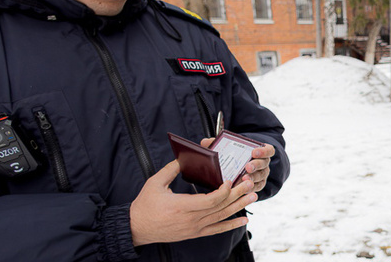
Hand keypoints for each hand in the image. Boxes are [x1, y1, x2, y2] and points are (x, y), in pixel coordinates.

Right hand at [129, 160, 256, 245]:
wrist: (137, 228)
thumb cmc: (145, 205)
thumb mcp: (155, 183)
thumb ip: (170, 169)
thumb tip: (184, 157)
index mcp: (183, 206)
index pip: (211, 200)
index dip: (224, 191)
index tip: (229, 180)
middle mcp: (192, 219)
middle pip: (221, 207)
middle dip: (237, 194)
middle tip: (250, 184)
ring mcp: (194, 228)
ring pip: (222, 217)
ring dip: (239, 207)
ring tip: (253, 196)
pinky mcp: (195, 233)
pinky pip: (217, 230)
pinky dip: (231, 225)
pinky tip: (243, 221)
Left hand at [200, 138, 274, 192]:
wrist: (237, 168)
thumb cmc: (234, 156)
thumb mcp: (227, 148)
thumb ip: (218, 144)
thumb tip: (205, 142)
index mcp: (260, 152)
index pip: (268, 150)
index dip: (263, 151)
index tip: (254, 152)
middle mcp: (263, 163)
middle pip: (264, 164)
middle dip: (256, 165)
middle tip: (247, 167)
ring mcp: (261, 175)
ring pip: (261, 177)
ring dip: (253, 178)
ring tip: (243, 180)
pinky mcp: (257, 185)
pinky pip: (257, 188)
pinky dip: (251, 189)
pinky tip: (243, 189)